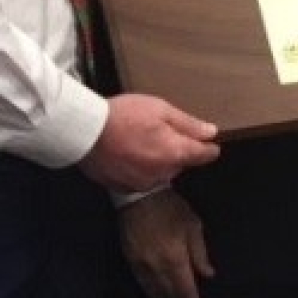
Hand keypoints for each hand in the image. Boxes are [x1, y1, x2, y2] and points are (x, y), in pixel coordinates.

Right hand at [80, 93, 218, 192]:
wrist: (86, 132)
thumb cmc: (123, 116)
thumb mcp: (160, 109)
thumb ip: (188, 124)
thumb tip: (211, 133)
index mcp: (175, 154)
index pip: (204, 155)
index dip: (208, 147)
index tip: (210, 143)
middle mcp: (163, 174)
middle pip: (181, 162)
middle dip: (176, 149)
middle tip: (159, 130)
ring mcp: (143, 184)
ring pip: (162, 171)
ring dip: (157, 159)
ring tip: (140, 140)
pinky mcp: (125, 187)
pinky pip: (142, 178)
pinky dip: (139, 167)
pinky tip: (128, 152)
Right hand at [118, 190, 213, 297]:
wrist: (139, 195)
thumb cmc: (170, 208)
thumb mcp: (192, 224)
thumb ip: (200, 252)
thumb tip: (207, 274)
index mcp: (176, 258)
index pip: (185, 288)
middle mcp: (158, 267)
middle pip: (170, 292)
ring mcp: (142, 265)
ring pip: (154, 290)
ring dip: (165, 296)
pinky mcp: (130, 260)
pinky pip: (141, 282)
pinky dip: (150, 289)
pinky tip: (155, 291)